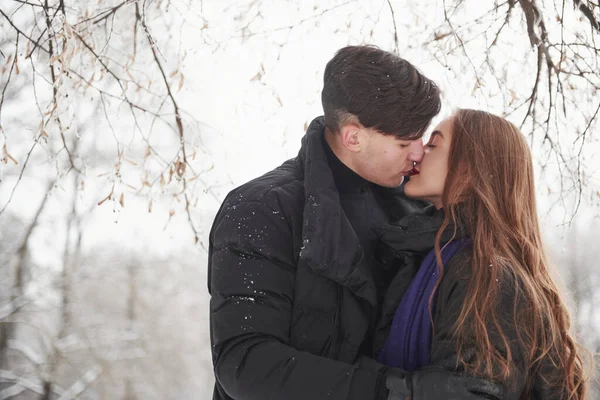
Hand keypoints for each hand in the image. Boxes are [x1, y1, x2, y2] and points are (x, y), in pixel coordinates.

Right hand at [385, 367, 503, 399]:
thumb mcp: (440, 366)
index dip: (496, 388)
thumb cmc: (425, 377)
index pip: (484, 385)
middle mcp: (459, 395)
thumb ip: (457, 360)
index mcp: (458, 381)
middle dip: (496, 399)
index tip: (501, 389)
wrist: (410, 390)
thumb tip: (472, 350)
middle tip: (500, 398)